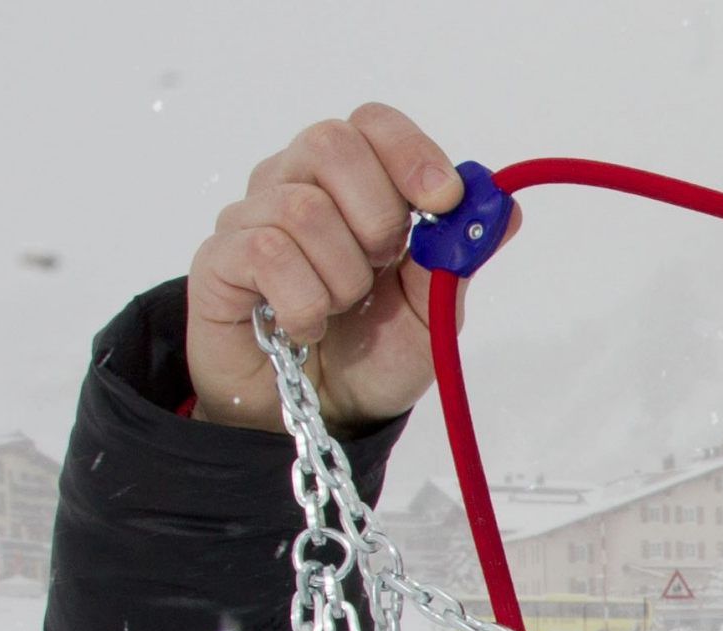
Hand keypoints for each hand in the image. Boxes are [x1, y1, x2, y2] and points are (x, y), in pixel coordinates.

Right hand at [184, 103, 518, 435]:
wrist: (320, 414)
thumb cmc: (370, 354)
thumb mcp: (430, 313)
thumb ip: (457, 259)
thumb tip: (503, 209)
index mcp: (352, 185)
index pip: (373, 125)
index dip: (410, 153)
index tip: (442, 200)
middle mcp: (296, 185)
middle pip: (331, 143)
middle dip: (376, 216)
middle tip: (380, 268)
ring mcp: (252, 218)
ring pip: (304, 209)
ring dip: (342, 277)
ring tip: (338, 311)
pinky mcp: (219, 261)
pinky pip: (265, 253)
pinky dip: (302, 302)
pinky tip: (305, 327)